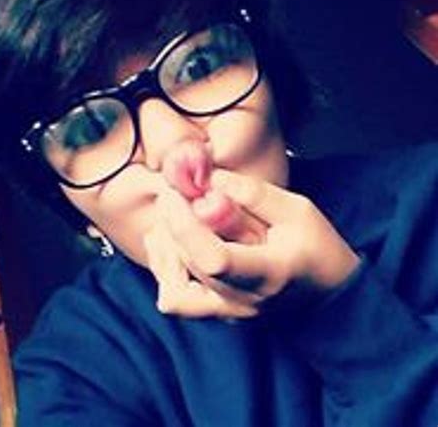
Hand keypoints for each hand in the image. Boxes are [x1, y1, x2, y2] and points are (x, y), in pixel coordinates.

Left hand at [144, 168, 359, 318]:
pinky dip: (167, 270)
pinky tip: (168, 244)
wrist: (327, 295)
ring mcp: (229, 314)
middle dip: (172, 224)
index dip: (186, 226)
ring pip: (174, 287)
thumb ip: (253, 194)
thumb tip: (209, 178)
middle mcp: (244, 301)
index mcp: (270, 273)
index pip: (216, 260)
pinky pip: (176, 300)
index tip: (174, 194)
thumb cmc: (317, 249)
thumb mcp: (297, 210)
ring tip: (173, 219)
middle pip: (190, 265)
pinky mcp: (219, 314)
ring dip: (165, 248)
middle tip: (175, 193)